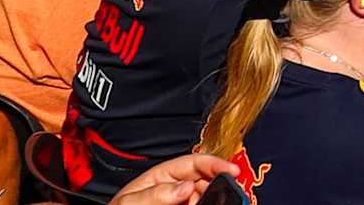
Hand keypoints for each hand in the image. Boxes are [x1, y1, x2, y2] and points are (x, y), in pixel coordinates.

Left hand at [108, 152, 240, 204]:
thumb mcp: (131, 202)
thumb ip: (157, 193)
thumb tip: (186, 186)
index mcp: (161, 176)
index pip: (193, 162)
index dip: (215, 163)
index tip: (232, 170)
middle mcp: (174, 188)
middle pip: (205, 181)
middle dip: (216, 185)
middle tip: (222, 195)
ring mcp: (179, 202)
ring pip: (204, 197)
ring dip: (211, 200)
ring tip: (206, 204)